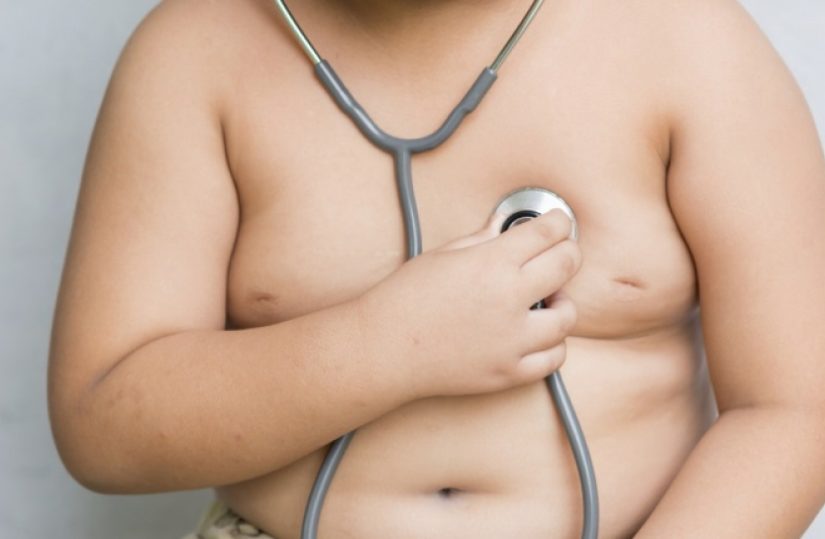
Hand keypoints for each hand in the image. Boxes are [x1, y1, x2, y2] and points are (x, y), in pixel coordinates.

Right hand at [356, 209, 580, 399]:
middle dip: (568, 252)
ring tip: (547, 300)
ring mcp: (512, 339)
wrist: (384, 348)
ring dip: (562, 302)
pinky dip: (553, 345)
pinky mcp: (508, 372)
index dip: (558, 222)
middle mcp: (508, 299)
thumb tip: (505, 226)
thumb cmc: (405, 299)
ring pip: (567, 316)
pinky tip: (539, 334)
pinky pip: (553, 359)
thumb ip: (482, 239)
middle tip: (562, 252)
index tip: (558, 223)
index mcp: (491, 263)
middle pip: (566, 265)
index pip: (547, 232)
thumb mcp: (442, 255)